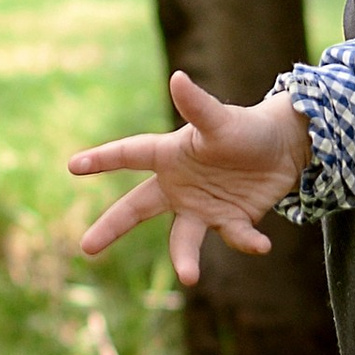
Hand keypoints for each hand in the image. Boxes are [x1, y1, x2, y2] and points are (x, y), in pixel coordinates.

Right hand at [69, 68, 313, 285]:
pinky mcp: (230, 222)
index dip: (102, 159)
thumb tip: (176, 77)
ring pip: (184, 238)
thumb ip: (197, 106)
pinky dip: (247, 242)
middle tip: (87, 247)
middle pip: (137, 208)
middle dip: (112, 226)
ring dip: (185, 258)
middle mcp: (178, 186)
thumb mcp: (221, 119)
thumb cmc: (245, 129)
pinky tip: (262, 244)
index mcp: (169, 156)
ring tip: (189, 276)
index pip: (129, 155)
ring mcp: (201, 208)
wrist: (282, 150)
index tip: (73, 166)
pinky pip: (234, 237)